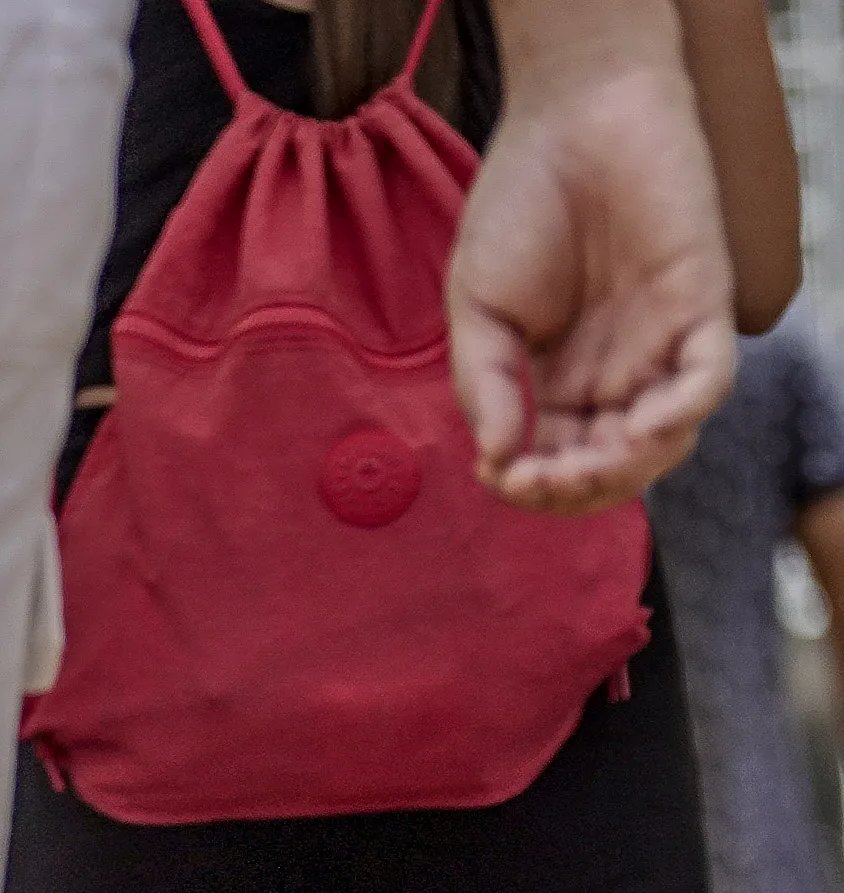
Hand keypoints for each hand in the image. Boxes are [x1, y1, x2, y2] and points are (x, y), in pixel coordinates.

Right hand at [450, 37, 735, 509]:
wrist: (572, 117)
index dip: (530, 483)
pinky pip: (705, 382)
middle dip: (576, 488)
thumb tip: (493, 458)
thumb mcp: (474, 307)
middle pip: (611, 464)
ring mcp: (659, 342)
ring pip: (665, 440)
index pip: (553, 457)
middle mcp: (612, 369)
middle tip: (539, 478)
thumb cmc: (518, 202)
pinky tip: (637, 429)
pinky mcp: (701, 307)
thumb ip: (485, 382)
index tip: (499, 474)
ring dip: (625, 470)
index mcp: (554, 375)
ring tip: (582, 463)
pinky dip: (677, 417)